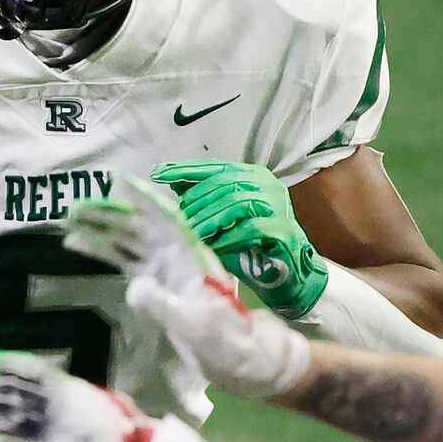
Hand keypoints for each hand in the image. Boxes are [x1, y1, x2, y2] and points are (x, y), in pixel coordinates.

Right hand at [66, 183, 311, 397]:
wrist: (251, 365)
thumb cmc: (231, 345)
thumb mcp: (198, 328)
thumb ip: (165, 306)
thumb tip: (133, 286)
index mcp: (192, 260)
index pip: (165, 220)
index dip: (142, 200)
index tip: (118, 183)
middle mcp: (179, 259)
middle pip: (141, 228)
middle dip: (110, 216)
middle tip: (76, 210)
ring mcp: (170, 273)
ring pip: (133, 244)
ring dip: (105, 234)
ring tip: (73, 228)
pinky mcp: (163, 291)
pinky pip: (132, 264)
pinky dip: (111, 256)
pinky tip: (91, 250)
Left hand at [151, 160, 328, 316]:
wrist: (285, 274)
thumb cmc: (250, 245)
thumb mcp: (221, 219)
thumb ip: (203, 200)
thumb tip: (171, 181)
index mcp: (252, 176)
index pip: (215, 167)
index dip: (185, 169)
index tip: (158, 172)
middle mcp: (267, 184)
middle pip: (224, 183)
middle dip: (197, 200)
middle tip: (179, 218)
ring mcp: (277, 204)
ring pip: (236, 202)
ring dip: (210, 219)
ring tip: (193, 233)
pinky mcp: (282, 228)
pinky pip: (250, 227)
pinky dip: (228, 238)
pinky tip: (214, 247)